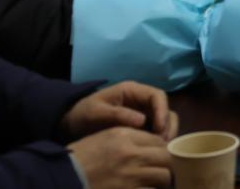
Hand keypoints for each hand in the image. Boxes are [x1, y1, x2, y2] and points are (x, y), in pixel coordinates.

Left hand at [58, 81, 177, 141]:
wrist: (73, 122)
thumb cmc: (84, 113)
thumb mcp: (96, 112)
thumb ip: (118, 114)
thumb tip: (142, 120)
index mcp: (133, 90)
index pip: (157, 95)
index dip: (162, 110)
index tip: (159, 129)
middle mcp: (142, 99)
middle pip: (165, 108)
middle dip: (167, 125)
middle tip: (162, 143)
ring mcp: (143, 112)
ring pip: (164, 119)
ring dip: (165, 132)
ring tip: (159, 147)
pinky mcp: (141, 124)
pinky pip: (156, 129)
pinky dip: (158, 138)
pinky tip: (152, 148)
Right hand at [68, 126, 171, 188]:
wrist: (60, 178)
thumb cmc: (81, 158)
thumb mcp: (105, 139)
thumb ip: (130, 139)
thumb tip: (156, 144)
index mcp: (124, 135)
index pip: (159, 139)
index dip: (164, 149)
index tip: (164, 157)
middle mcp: (131, 153)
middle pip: (167, 156)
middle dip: (170, 164)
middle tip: (168, 171)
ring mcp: (130, 175)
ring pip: (165, 176)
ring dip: (164, 180)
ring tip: (159, 183)